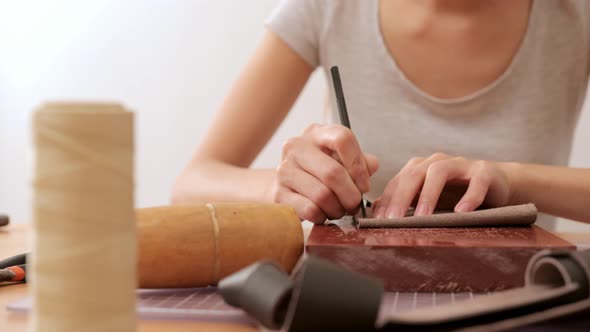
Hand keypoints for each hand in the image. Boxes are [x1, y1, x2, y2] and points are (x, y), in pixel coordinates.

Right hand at [268, 123, 378, 222]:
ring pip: (322, 195)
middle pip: (333, 172)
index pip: (343, 139)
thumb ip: (360, 161)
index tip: (363, 184)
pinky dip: (322, 216)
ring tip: (339, 209)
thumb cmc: (320, 172)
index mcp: (316, 133)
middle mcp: (297, 147)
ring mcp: (284, 169)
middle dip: (351, 195)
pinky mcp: (278, 193)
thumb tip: (371, 166)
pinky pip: (310, 209)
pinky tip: (323, 213)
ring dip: (337, 208)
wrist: (287, 185)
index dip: (358, 165)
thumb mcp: (342, 160)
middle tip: (354, 204)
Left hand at [372, 153, 511, 217]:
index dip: (387, 200)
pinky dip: (469, 197)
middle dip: (401, 197)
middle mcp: (437, 162)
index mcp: (420, 168)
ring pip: (439, 172)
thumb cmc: (455, 193)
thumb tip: (375, 212)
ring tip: (423, 217)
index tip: (379, 222)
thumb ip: (402, 202)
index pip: (398, 182)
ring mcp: (460, 165)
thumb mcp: (426, 198)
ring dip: (429, 195)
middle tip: (394, 220)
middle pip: (414, 174)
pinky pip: (476, 182)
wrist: (495, 184)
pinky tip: (461, 212)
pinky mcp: (484, 172)